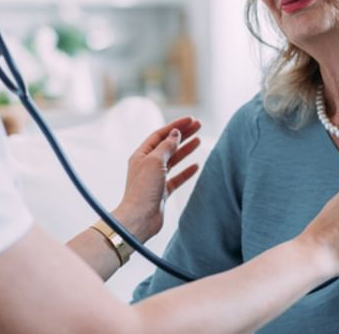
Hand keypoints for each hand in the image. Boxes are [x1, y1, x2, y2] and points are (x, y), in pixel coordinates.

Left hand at [112, 117, 201, 241]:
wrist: (140, 219)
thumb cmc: (143, 190)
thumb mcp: (155, 162)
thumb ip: (166, 146)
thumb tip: (174, 133)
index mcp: (142, 155)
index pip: (160, 135)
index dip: (175, 126)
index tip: (190, 119)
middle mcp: (148, 165)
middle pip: (168, 145)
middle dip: (183, 134)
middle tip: (198, 125)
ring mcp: (155, 178)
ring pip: (173, 160)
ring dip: (186, 149)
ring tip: (199, 140)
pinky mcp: (162, 192)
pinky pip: (176, 178)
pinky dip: (186, 171)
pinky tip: (196, 165)